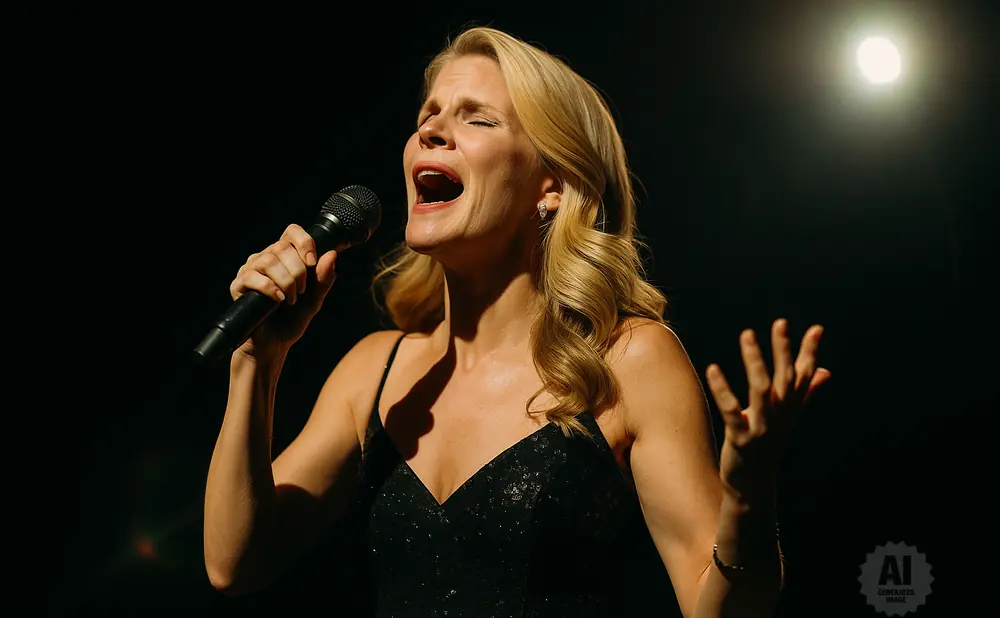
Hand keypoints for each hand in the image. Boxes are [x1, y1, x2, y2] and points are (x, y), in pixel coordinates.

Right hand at [229, 224, 338, 357]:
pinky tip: (278, 300)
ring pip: (268, 261)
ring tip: (290, 300)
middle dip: (298, 271)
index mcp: (284, 257)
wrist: (275, 344)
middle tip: (301, 291)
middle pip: (282, 247)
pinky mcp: (238, 285)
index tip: (312, 263)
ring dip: (286, 282)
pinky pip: (253, 277)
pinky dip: (270, 288)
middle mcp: (265, 259)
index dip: (304, 242)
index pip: (292, 231)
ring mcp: (250, 271)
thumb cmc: (293, 319)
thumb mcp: (315, 299)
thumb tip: (332, 254)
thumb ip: (324, 278)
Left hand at [705, 319, 830, 500]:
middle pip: (785, 378)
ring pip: (761, 390)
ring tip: (747, 335)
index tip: (817, 328)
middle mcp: (780, 416)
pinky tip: (712, 368)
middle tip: (781, 323)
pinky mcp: (741, 438)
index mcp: (791, 408)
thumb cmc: (768, 445)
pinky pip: (731, 410)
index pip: (804, 375)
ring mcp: (762, 427)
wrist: (753, 485)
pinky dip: (722, 389)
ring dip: (755, 361)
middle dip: (784, 350)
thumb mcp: (787, 417)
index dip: (810, 352)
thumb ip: (805, 390)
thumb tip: (825, 370)